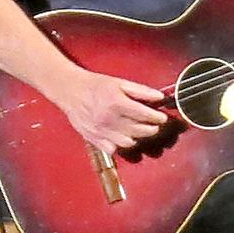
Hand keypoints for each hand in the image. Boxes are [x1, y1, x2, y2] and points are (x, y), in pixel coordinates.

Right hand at [54, 61, 169, 150]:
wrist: (71, 91)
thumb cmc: (95, 86)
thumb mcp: (120, 83)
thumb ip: (141, 91)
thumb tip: (159, 97)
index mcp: (116, 103)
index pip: (145, 115)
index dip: (157, 118)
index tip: (162, 118)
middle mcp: (109, 119)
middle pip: (139, 131)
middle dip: (152, 129)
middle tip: (155, 125)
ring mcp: (101, 131)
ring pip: (128, 142)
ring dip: (138, 138)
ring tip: (141, 130)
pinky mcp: (94, 139)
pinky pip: (113, 149)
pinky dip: (121, 145)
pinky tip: (124, 137)